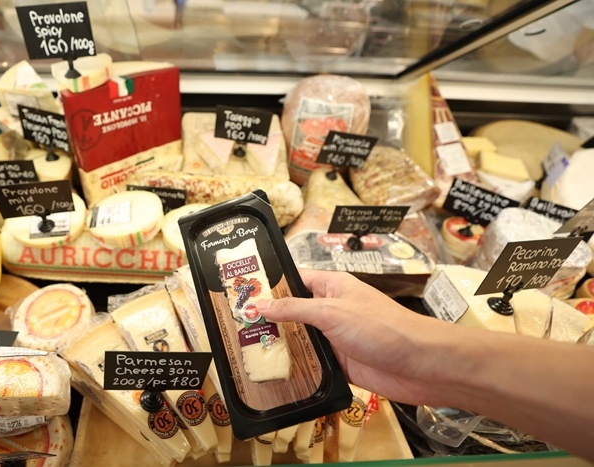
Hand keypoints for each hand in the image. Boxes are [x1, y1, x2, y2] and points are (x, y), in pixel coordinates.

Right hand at [257, 270, 456, 406]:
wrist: (419, 365)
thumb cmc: (380, 328)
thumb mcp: (332, 312)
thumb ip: (293, 309)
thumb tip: (257, 304)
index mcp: (332, 287)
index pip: (294, 280)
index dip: (270, 284)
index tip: (239, 290)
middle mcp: (330, 310)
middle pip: (293, 312)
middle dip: (268, 318)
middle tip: (233, 324)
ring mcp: (334, 338)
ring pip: (299, 339)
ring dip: (279, 344)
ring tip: (243, 348)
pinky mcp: (338, 363)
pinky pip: (310, 362)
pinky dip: (294, 366)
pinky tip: (270, 371)